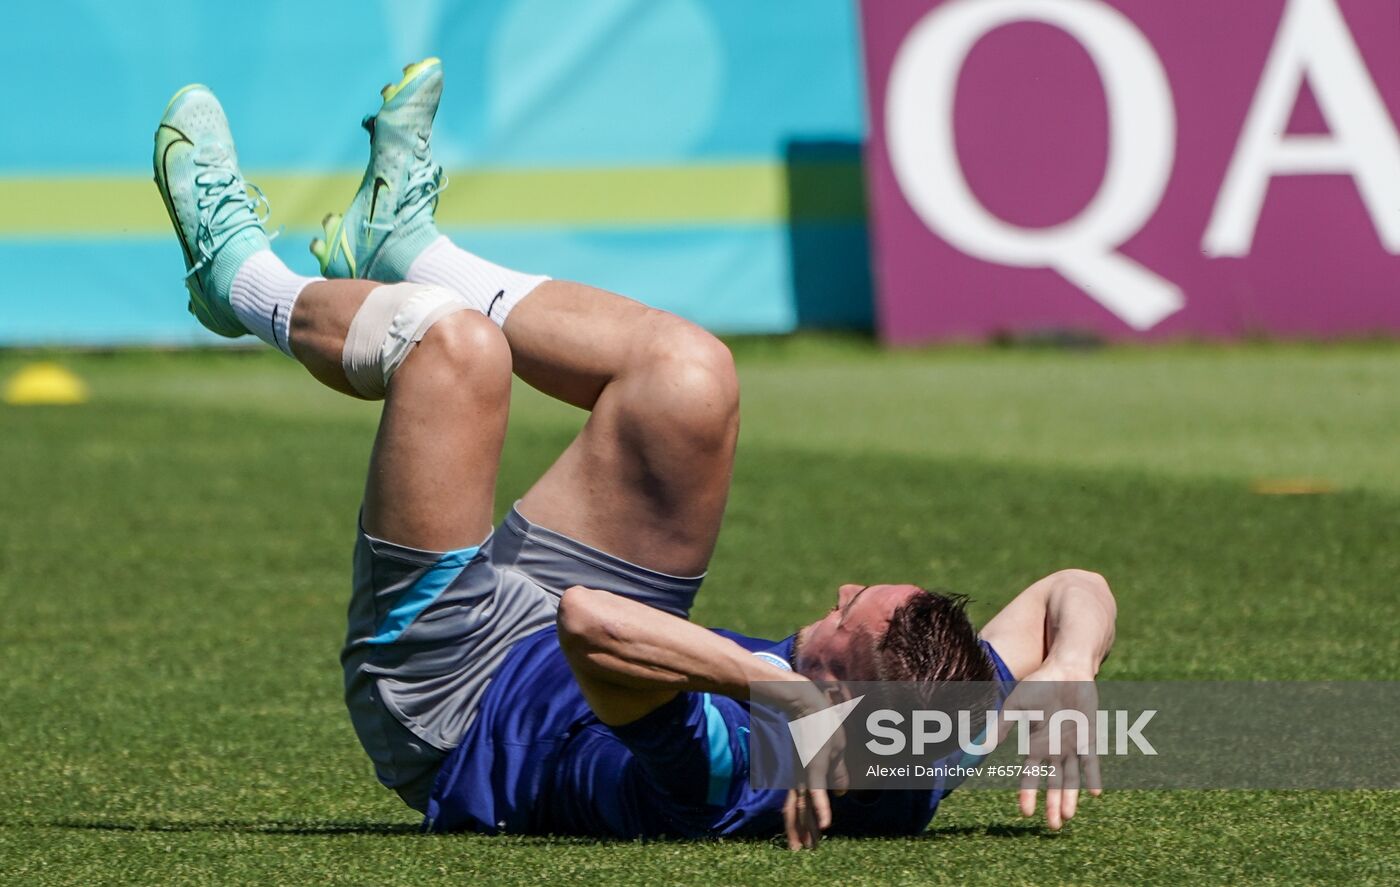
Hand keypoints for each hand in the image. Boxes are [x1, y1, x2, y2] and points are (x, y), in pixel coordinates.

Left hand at [763, 677, 848, 849]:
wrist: (807, 701)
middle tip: (802, 852)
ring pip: (804, 806)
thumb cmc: (820, 722)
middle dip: (802, 831)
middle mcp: (802, 776)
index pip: (800, 803)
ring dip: (808, 828)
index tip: (805, 841)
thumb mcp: (834, 752)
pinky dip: (822, 810)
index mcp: (805, 774)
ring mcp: (806, 772)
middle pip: (799, 808)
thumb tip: (842, 796)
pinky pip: (818, 792)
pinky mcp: (814, 767)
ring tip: (808, 849)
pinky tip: (825, 826)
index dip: (802, 822)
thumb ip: (838, 775)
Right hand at [1002, 659, 1102, 829]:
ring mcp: (1073, 744)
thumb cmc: (1038, 686)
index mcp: (1036, 744)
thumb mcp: (1015, 706)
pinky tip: (1095, 793)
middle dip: (1053, 804)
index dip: (1029, 794)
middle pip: (1054, 782)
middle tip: (1054, 828)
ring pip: (1072, 777)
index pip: (1032, 775)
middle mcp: (1056, 749)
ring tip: (1068, 817)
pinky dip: (1092, 775)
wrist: (1066, 669)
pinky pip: (1091, 760)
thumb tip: (978, 746)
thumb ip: (1001, 727)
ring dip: (1070, 797)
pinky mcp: (1089, 736)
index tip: (1026, 814)